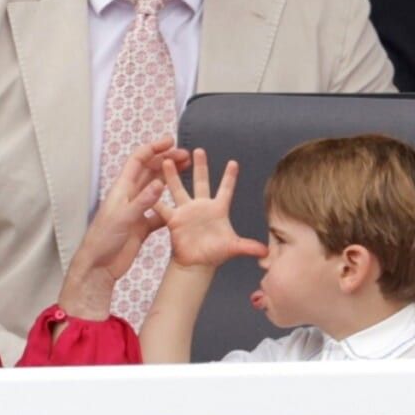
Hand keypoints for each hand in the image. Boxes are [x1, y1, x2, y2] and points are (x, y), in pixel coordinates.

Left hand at [58, 137, 190, 319]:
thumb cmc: (103, 240)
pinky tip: (182, 207)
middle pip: (149, 171)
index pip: (138, 160)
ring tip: (187, 171)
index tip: (171, 141)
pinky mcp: (141, 226)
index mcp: (122, 188)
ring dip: (169, 178)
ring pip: (155, 189)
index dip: (153, 148)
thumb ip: (142, 201)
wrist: (98, 266)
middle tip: (186, 156)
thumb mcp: (123, 218)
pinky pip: (159, 212)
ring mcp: (136, 211)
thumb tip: (160, 183)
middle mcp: (129, 196)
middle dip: (166, 160)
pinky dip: (170, 207)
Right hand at [154, 149, 266, 269]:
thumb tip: (266, 253)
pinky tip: (148, 187)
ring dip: (173, 175)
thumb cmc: (215, 254)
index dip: (229, 177)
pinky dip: (155, 199)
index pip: (226, 189)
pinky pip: (163, 208)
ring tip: (167, 160)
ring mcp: (186, 211)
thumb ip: (248, 247)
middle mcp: (201, 206)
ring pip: (178, 189)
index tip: (234, 162)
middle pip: (201, 182)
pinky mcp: (174, 219)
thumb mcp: (233, 247)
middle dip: (200, 166)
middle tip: (198, 150)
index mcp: (218, 209)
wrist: (196, 264)